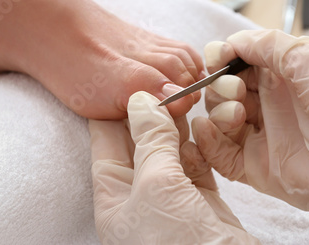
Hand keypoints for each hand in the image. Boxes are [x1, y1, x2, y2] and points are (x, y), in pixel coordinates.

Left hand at [89, 91, 259, 243]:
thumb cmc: (178, 244)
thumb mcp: (157, 186)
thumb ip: (150, 141)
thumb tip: (140, 100)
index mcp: (114, 198)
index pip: (106, 143)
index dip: (113, 110)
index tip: (122, 80)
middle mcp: (138, 198)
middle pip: (138, 144)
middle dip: (149, 113)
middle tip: (161, 82)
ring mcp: (170, 200)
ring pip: (169, 152)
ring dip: (177, 126)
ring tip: (183, 95)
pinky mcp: (200, 202)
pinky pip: (196, 164)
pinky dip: (199, 146)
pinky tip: (203, 126)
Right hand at [194, 29, 308, 220]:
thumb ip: (268, 44)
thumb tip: (231, 42)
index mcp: (278, 77)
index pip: (234, 64)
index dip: (220, 59)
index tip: (218, 59)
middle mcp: (265, 105)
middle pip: (220, 90)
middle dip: (219, 86)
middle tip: (236, 90)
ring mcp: (258, 136)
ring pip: (216, 119)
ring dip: (216, 111)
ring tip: (237, 114)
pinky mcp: (254, 166)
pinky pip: (219, 155)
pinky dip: (207, 142)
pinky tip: (209, 131)